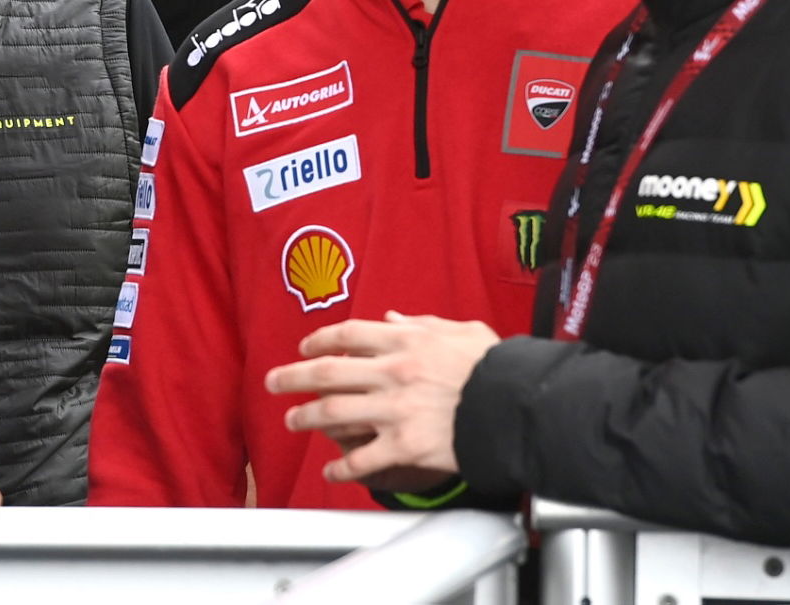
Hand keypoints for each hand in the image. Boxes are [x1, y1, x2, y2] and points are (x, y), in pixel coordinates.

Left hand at [264, 312, 498, 490]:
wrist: (516, 407)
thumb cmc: (494, 368)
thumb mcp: (461, 331)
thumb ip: (422, 323)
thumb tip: (392, 318)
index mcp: (405, 341)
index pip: (347, 335)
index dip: (319, 341)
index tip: (304, 348)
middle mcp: (392, 373)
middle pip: (327, 373)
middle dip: (292, 377)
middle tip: (272, 382)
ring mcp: (395, 410)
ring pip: (334, 413)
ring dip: (306, 417)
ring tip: (292, 420)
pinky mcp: (405, 446)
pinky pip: (363, 458)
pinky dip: (342, 467)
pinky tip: (330, 470)